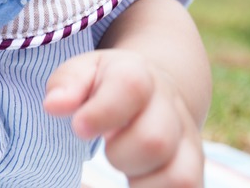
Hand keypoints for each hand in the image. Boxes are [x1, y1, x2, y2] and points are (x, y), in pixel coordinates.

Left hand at [44, 49, 203, 187]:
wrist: (155, 89)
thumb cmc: (106, 85)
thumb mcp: (85, 72)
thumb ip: (67, 83)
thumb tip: (54, 105)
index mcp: (138, 75)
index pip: (131, 87)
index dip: (103, 112)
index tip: (78, 128)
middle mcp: (170, 106)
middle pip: (155, 140)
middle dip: (120, 154)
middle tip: (107, 145)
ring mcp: (187, 139)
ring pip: (180, 175)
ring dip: (142, 182)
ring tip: (126, 166)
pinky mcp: (195, 167)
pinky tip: (139, 181)